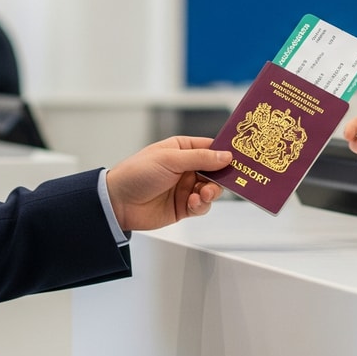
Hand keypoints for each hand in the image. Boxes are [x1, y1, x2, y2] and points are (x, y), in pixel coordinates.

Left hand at [106, 136, 229, 230]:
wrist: (117, 202)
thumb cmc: (136, 173)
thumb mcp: (170, 159)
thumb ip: (200, 158)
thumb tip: (226, 156)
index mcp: (181, 149)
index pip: (210, 148)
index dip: (224, 153)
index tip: (239, 158)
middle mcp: (186, 168)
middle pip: (215, 171)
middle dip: (221, 177)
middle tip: (224, 181)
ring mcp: (185, 188)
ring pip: (211, 189)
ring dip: (211, 192)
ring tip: (204, 193)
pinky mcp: (183, 207)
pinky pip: (202, 206)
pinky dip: (202, 204)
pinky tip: (193, 202)